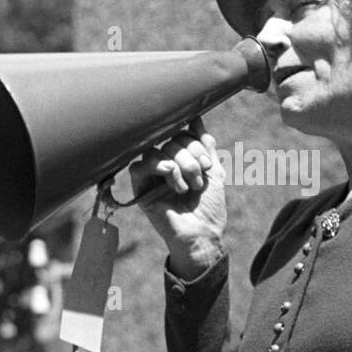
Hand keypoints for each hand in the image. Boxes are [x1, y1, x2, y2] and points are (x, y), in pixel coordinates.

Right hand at [129, 116, 226, 273]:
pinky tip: (172, 180)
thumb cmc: (210, 207)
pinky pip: (138, 167)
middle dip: (190, 156)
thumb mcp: (214, 172)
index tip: (209, 163)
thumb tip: (197, 117)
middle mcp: (164, 164)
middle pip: (169, 140)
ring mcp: (151, 177)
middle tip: (200, 177)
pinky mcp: (140, 190)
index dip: (195, 143)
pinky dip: (159, 168)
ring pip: (155, 150)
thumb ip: (206, 146)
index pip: (181, 134)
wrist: (204, 234)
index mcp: (181, 158)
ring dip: (179, 163)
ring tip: (189, 185)